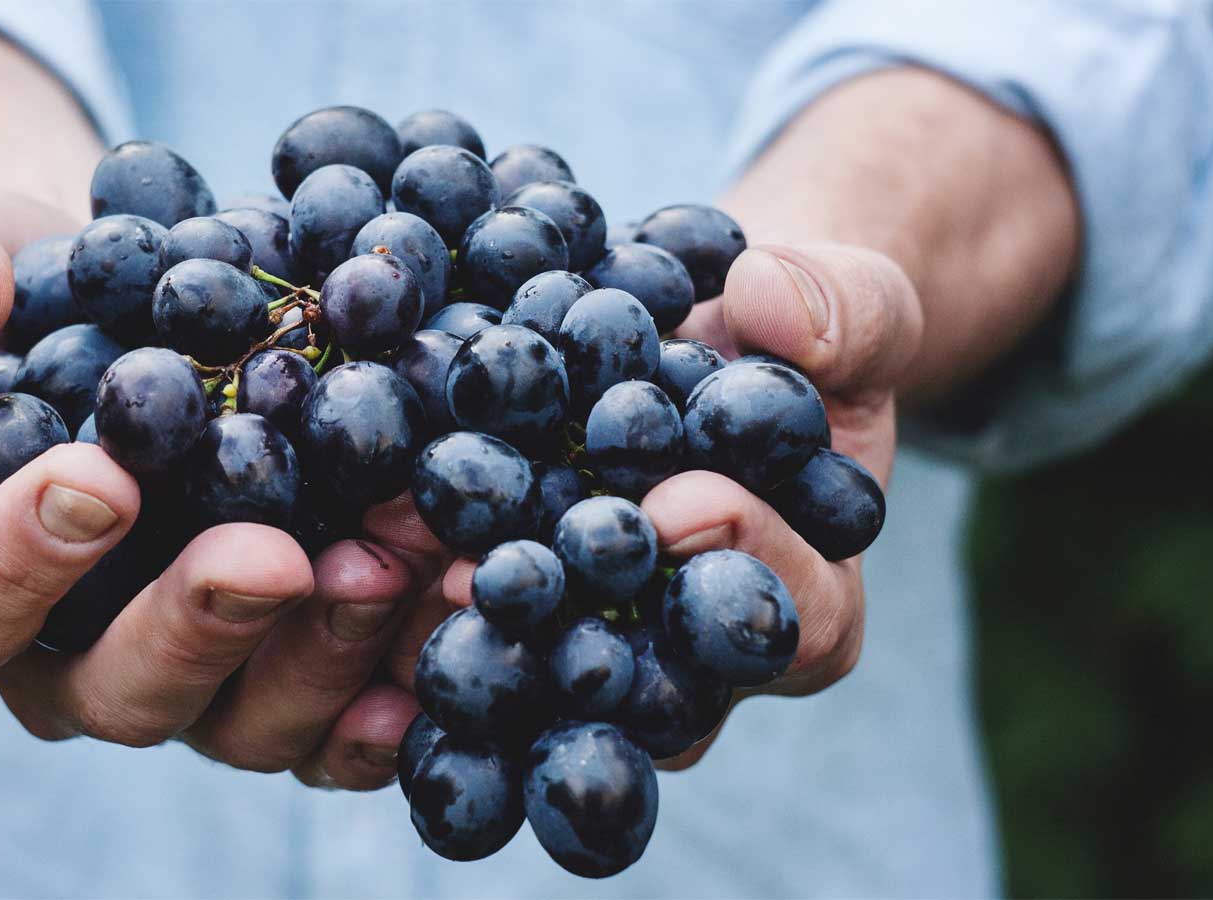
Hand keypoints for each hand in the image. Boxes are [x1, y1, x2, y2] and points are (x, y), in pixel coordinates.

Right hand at [0, 185, 438, 788]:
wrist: (115, 297)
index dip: (14, 564)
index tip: (97, 478)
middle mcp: (66, 657)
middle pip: (119, 691)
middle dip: (202, 625)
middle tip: (275, 554)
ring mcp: (190, 673)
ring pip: (246, 717)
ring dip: (328, 649)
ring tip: (399, 558)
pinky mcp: (286, 663)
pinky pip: (342, 714)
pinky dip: (402, 677)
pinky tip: (458, 617)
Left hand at [422, 240, 922, 767]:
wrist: (708, 341)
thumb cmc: (798, 337)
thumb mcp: (853, 306)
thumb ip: (845, 311)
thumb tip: (771, 303)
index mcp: (810, 600)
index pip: (798, 617)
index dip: (746, 562)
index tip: (680, 502)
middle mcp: (699, 655)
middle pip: (653, 678)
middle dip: (579, 622)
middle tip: (501, 574)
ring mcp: (603, 644)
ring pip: (548, 670)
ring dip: (477, 625)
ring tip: (409, 564)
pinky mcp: (521, 612)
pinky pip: (475, 624)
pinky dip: (415, 590)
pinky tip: (359, 552)